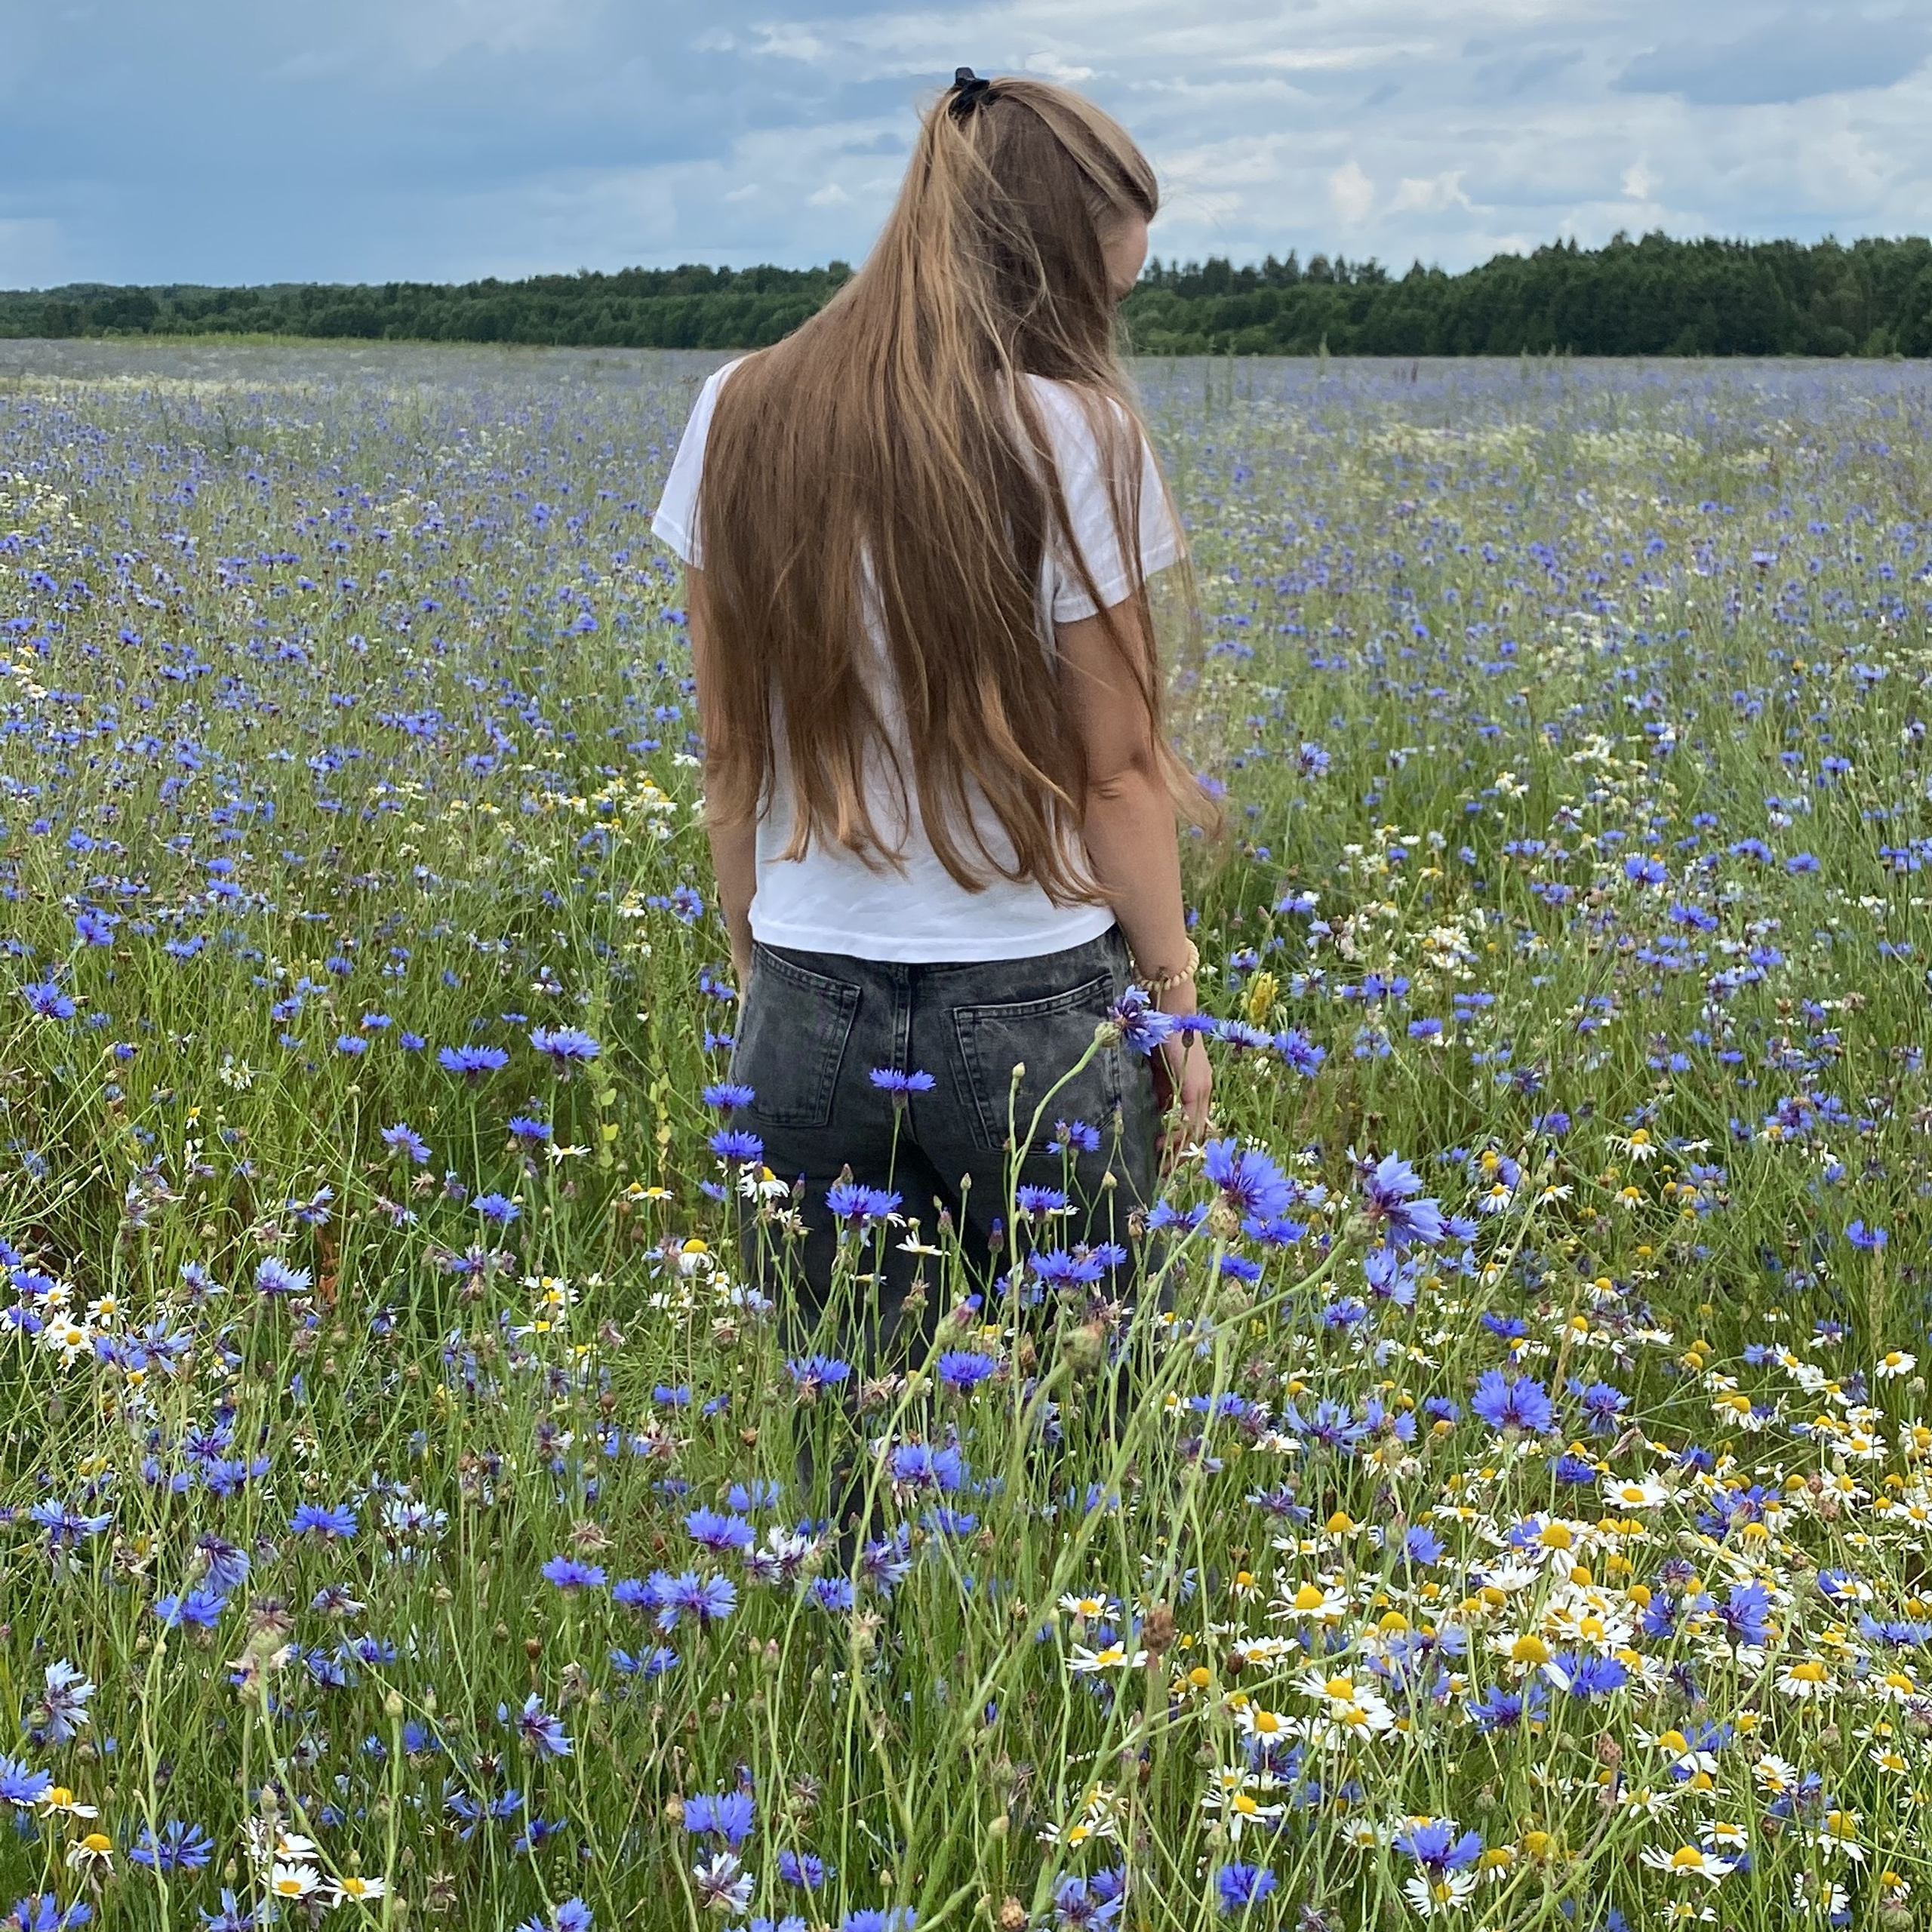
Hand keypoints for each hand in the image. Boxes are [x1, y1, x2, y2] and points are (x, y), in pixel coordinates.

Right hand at [1151, 1033, 1211, 1171]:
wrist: (1168, 1011)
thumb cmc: (1158, 1038)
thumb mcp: (1157, 1074)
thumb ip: (1159, 1094)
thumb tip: (1151, 1118)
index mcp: (1195, 1088)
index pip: (1194, 1124)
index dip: (1180, 1145)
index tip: (1164, 1162)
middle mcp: (1203, 1090)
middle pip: (1198, 1132)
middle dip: (1181, 1155)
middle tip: (1164, 1172)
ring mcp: (1202, 1088)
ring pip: (1195, 1129)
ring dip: (1177, 1150)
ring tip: (1161, 1164)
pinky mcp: (1195, 1085)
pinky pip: (1189, 1118)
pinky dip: (1176, 1135)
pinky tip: (1162, 1144)